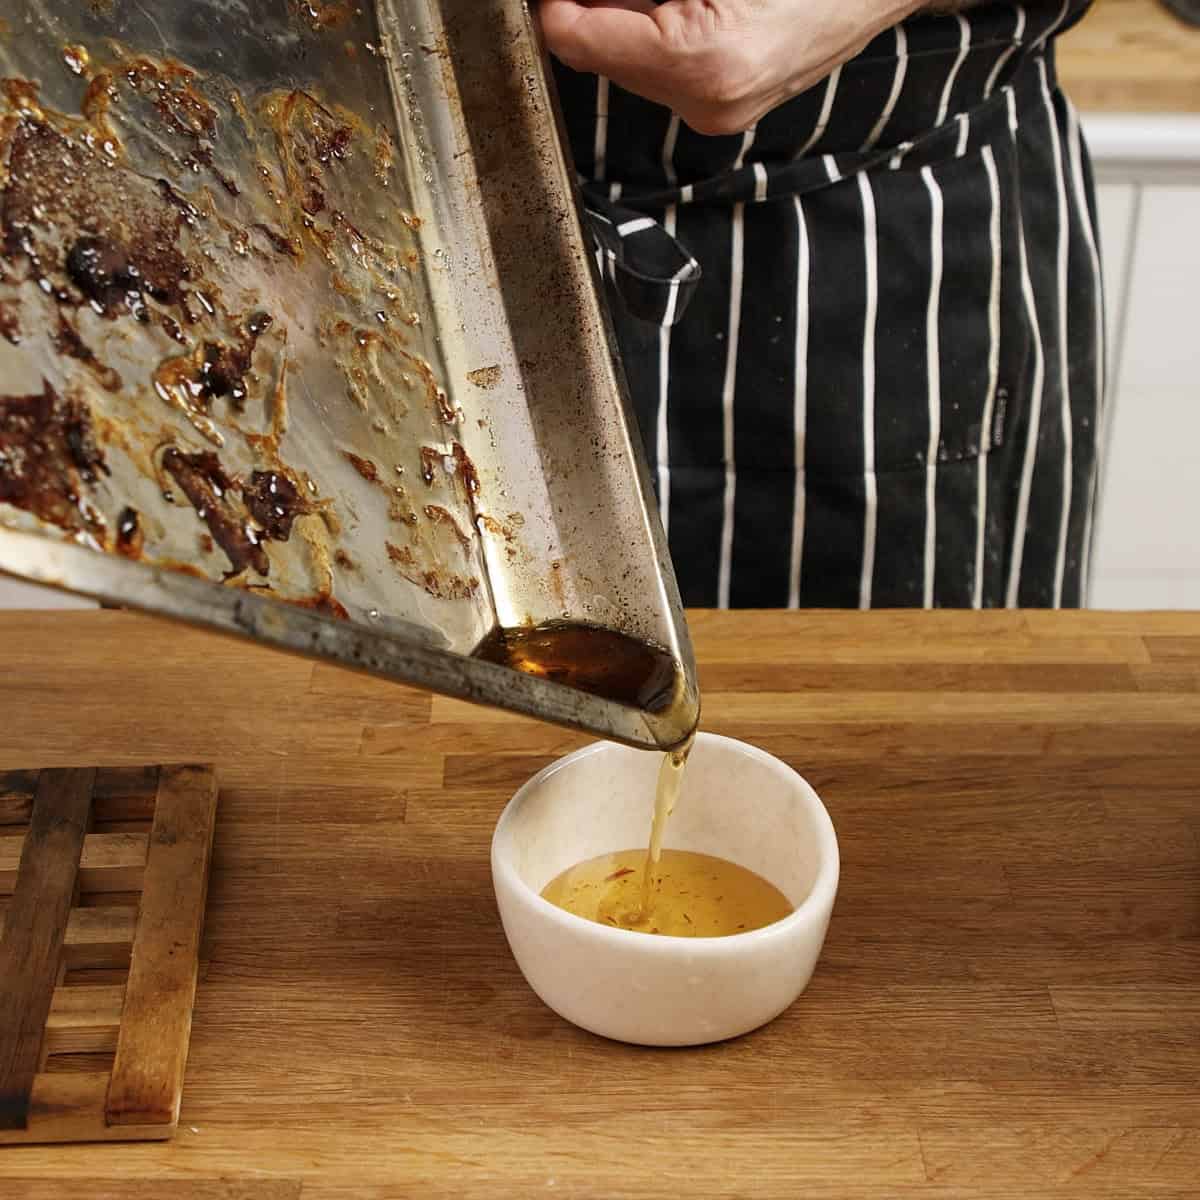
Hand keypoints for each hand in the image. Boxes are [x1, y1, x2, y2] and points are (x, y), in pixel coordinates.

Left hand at [540, 0, 923, 135]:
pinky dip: (649, 30)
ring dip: (618, 15)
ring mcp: (716, 114)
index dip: (554, 1)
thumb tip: (568, 2)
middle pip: (595, 51)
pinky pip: (659, 67)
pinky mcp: (723, 107)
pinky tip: (670, 6)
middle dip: (588, 5)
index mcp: (702, 61)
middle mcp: (706, 103)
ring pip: (624, 60)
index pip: (576, 36)